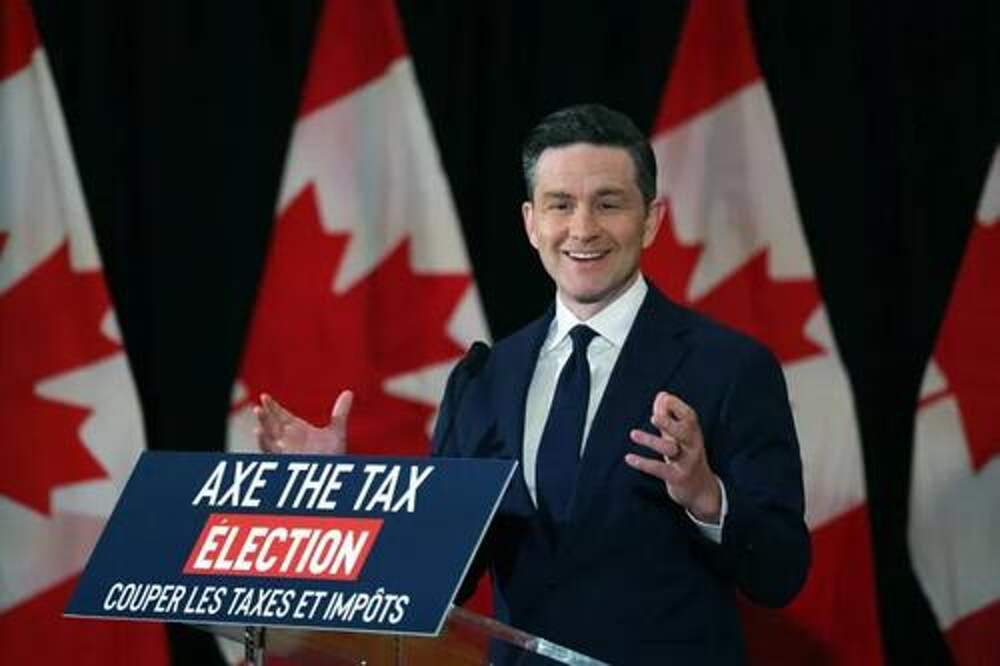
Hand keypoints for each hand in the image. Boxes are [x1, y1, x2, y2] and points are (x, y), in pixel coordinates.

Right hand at [253, 391, 352, 454]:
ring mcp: (285, 452)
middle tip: (259, 404)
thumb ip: (340, 412)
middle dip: (264, 416)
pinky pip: (271, 453)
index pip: (280, 416)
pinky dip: (265, 444)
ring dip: (262, 427)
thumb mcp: (336, 432)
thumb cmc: (331, 455)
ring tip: (258, 415)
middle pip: (272, 425)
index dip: (272, 407)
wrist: (333, 474)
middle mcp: (288, 440)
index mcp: (296, 430)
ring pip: (268, 438)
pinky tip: (259, 433)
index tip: (265, 396)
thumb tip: (349, 393)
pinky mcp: (285, 462)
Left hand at [625, 391, 720, 522]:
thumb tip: (661, 395)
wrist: (702, 490)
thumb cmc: (686, 456)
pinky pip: (660, 469)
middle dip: (670, 423)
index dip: (677, 405)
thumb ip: (669, 417)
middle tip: (654, 416)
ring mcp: (686, 462)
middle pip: (684, 431)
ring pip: (670, 449)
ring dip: (651, 441)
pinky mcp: (678, 477)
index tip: (663, 398)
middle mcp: (692, 446)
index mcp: (693, 433)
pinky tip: (629, 458)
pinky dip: (643, 463)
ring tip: (633, 433)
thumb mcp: (679, 437)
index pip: (689, 416)